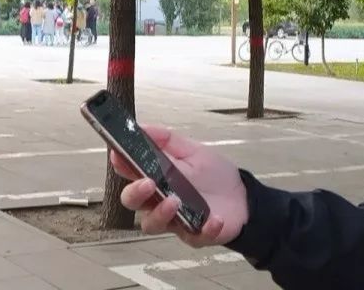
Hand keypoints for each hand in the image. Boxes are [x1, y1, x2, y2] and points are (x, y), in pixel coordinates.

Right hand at [112, 124, 247, 247]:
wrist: (243, 197)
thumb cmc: (213, 173)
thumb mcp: (191, 150)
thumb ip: (166, 139)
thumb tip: (141, 126)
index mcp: (154, 177)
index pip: (128, 171)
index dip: (120, 164)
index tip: (119, 156)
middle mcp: (157, 200)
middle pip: (132, 201)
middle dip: (135, 192)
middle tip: (148, 183)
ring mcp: (174, 220)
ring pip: (151, 224)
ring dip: (160, 213)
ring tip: (175, 200)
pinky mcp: (194, 235)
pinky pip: (192, 237)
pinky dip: (203, 229)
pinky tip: (214, 219)